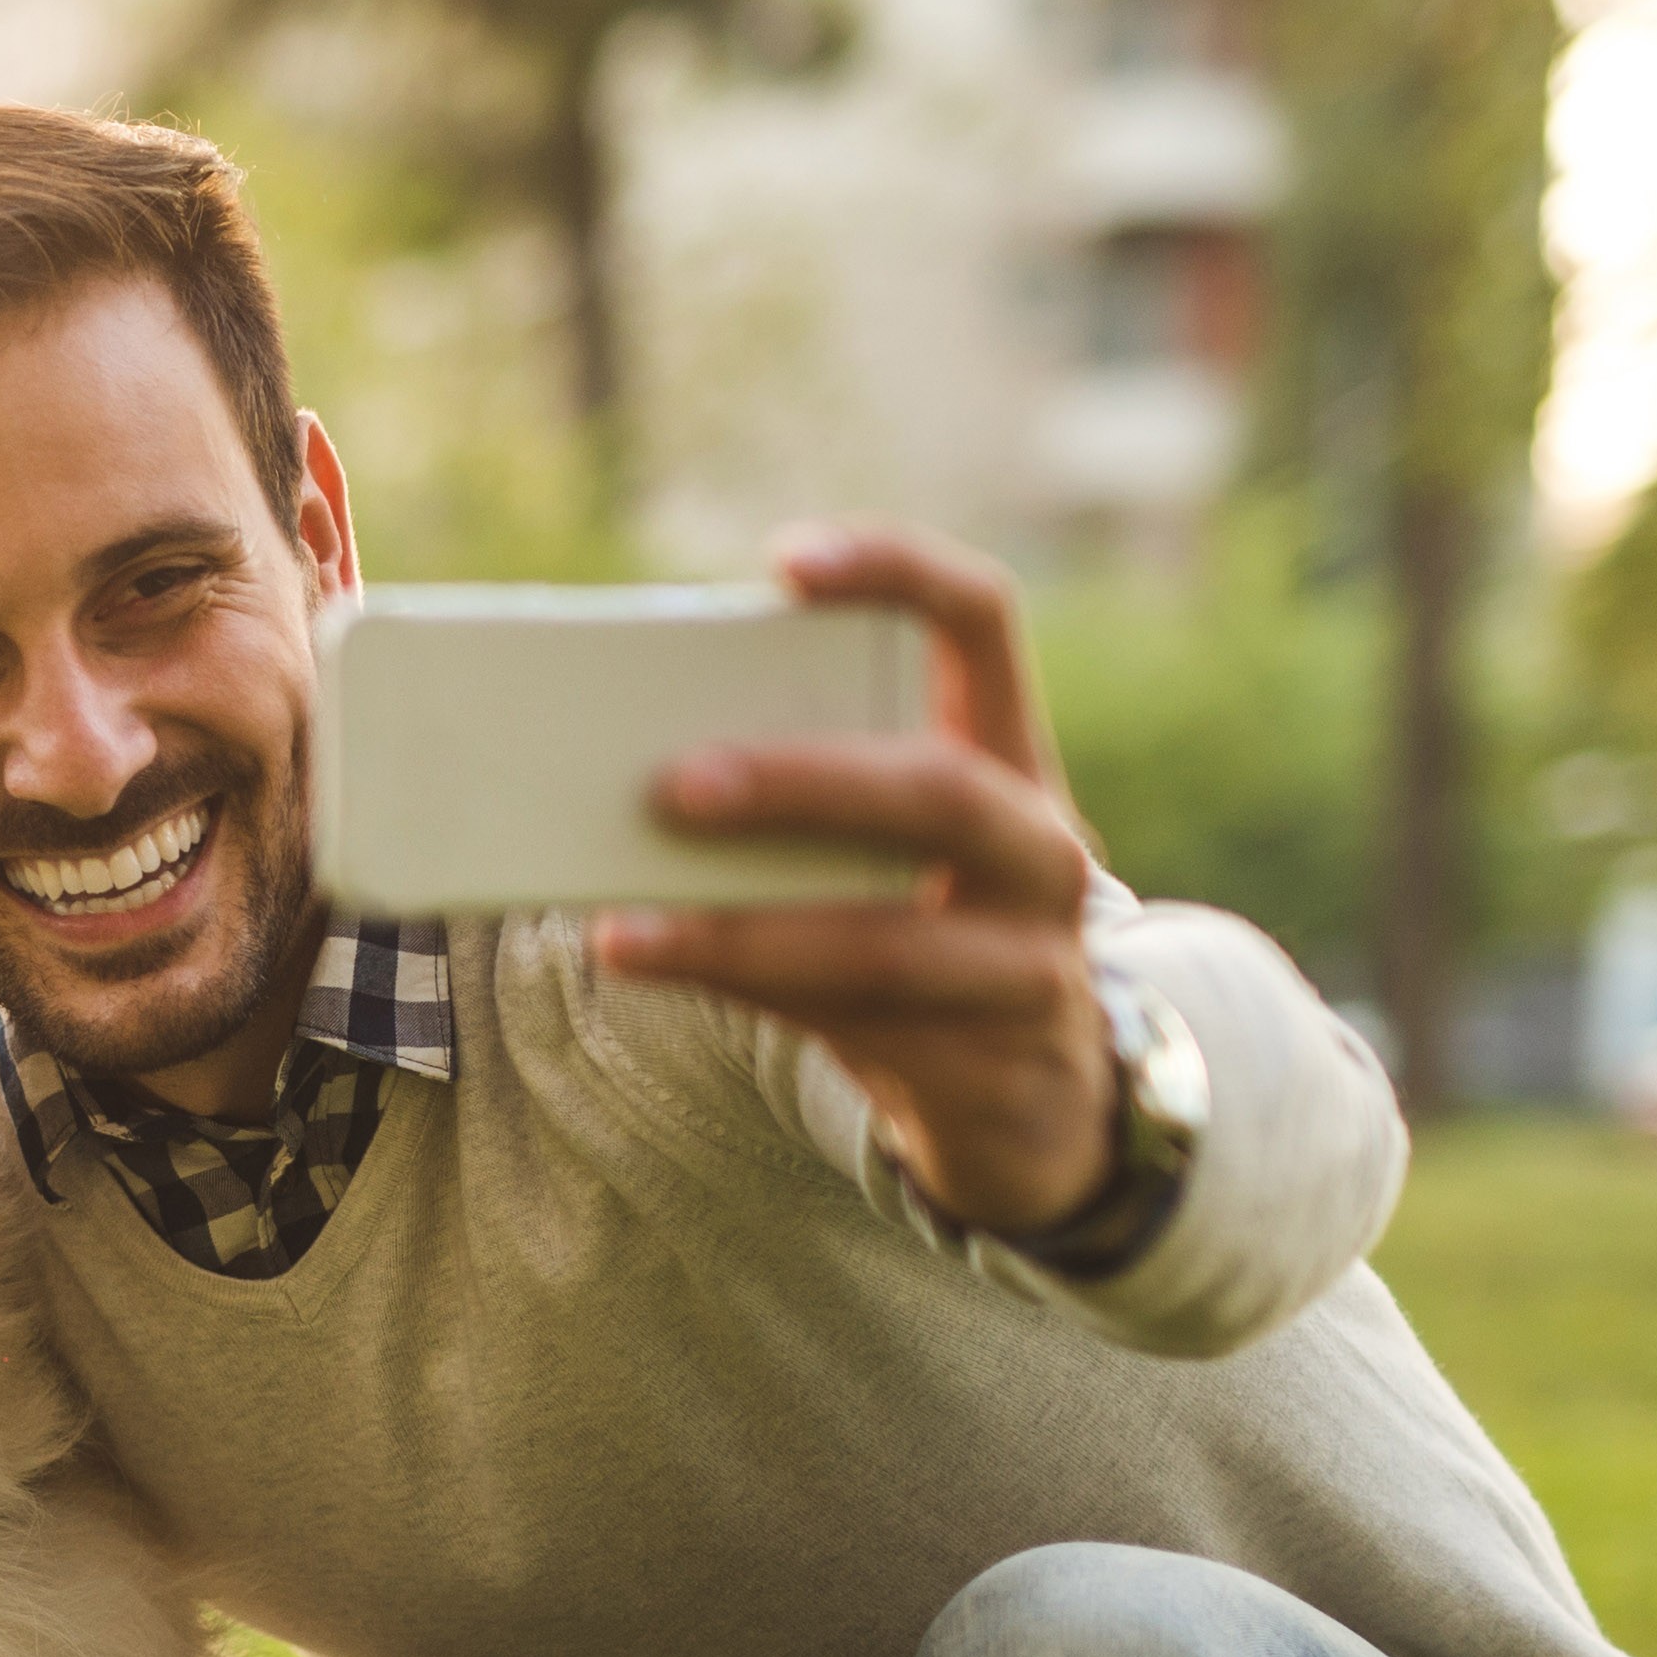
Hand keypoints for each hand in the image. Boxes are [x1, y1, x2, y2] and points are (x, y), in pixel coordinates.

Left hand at [595, 521, 1121, 1238]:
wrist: (1027, 1095)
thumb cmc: (917, 931)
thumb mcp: (887, 853)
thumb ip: (799, 803)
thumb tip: (616, 774)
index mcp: (1009, 754)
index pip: (980, 623)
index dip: (898, 573)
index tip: (786, 561)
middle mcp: (1040, 848)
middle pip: (936, 791)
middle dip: (800, 783)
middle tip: (674, 785)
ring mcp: (1031, 965)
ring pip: (888, 945)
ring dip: (743, 934)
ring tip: (625, 929)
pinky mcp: (989, 1067)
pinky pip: (857, 1029)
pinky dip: (747, 996)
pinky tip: (664, 973)